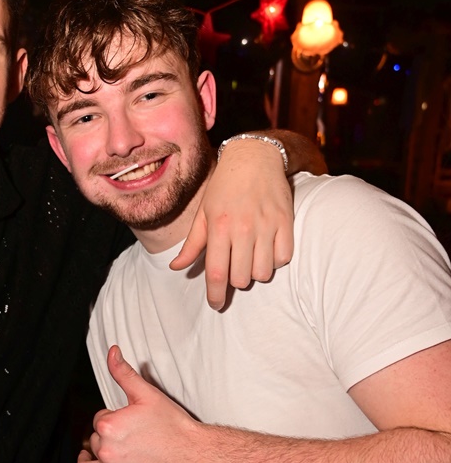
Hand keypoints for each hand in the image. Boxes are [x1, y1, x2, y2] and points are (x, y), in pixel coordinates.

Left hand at [57, 346, 203, 462]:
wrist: (196, 456)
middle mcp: (107, 452)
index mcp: (110, 427)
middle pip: (93, 444)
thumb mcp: (147, 395)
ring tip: (88, 460)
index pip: (98, 421)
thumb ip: (124, 373)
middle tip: (129, 439)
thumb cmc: (174, 426)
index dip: (113, 419)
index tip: (132, 422)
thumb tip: (111, 352)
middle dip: (106, 440)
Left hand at [173, 133, 293, 309]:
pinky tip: (266, 250)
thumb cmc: (223, 187)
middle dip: (235, 280)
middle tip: (234, 267)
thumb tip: (177, 268)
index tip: (216, 305)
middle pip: (241, 278)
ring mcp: (267, 225)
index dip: (216, 295)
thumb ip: (192, 244)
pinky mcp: (286, 222)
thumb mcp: (203, 213)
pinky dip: (274, 261)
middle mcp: (243, 228)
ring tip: (250, 257)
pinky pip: (283, 258)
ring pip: (263, 272)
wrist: (253, 158)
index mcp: (219, 227)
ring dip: (255, 272)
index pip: (216, 273)